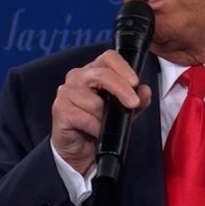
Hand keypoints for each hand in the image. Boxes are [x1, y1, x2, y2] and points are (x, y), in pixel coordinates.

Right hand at [51, 50, 152, 174]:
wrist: (80, 148)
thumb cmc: (100, 124)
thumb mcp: (124, 111)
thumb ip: (137, 100)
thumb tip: (145, 91)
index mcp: (93, 71)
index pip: (109, 57)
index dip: (123, 68)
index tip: (135, 83)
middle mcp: (77, 77)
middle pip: (102, 75)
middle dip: (121, 89)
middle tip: (134, 103)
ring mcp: (66, 92)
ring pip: (94, 102)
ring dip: (105, 118)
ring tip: (105, 125)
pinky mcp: (59, 109)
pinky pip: (85, 118)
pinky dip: (95, 128)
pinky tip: (95, 131)